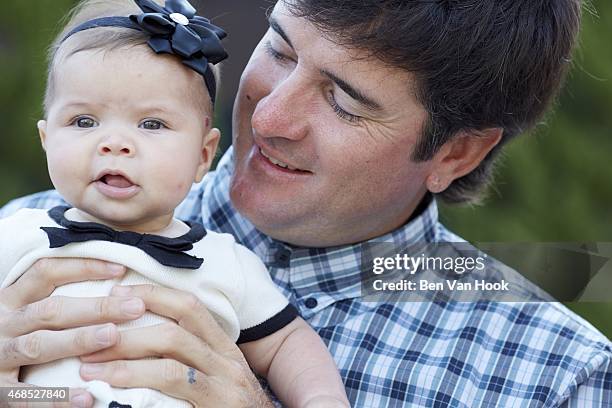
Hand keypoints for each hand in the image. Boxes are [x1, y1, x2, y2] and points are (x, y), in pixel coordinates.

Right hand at [0, 258, 144, 406]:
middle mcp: (4, 324)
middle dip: (96, 308)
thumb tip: (115, 287)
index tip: (120, 269)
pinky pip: (28, 394)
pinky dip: (58, 396)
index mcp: (12, 299)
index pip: (47, 272)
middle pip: (51, 310)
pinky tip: (87, 396)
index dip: (83, 268)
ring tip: (112, 336)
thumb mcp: (24, 312)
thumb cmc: (13, 335)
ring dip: (77, 340)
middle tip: (135, 307)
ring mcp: (0, 357)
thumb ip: (58, 302)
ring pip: (39, 345)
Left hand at [79, 285, 273, 407]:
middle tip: (91, 336)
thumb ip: (193, 356)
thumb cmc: (234, 407)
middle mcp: (228, 363)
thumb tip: (143, 336)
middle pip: (177, 331)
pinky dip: (140, 392)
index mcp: (225, 347)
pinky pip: (174, 398)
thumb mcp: (220, 374)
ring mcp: (225, 389)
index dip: (153, 294)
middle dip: (128, 331)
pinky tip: (114, 394)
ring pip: (171, 365)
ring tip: (91, 368)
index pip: (190, 307)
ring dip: (125, 363)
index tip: (118, 293)